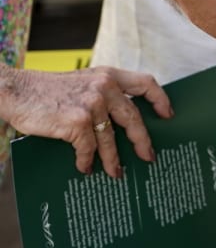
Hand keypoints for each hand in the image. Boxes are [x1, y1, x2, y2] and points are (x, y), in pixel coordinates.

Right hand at [0, 66, 171, 176]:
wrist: (15, 91)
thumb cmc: (45, 91)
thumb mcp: (81, 82)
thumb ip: (101, 93)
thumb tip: (119, 121)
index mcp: (108, 75)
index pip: (146, 83)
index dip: (160, 99)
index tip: (168, 115)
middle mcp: (105, 86)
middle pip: (133, 117)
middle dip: (142, 140)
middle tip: (149, 156)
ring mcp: (93, 104)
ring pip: (111, 138)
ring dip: (114, 159)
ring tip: (116, 173)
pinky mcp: (77, 121)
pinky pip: (88, 148)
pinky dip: (87, 161)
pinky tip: (85, 168)